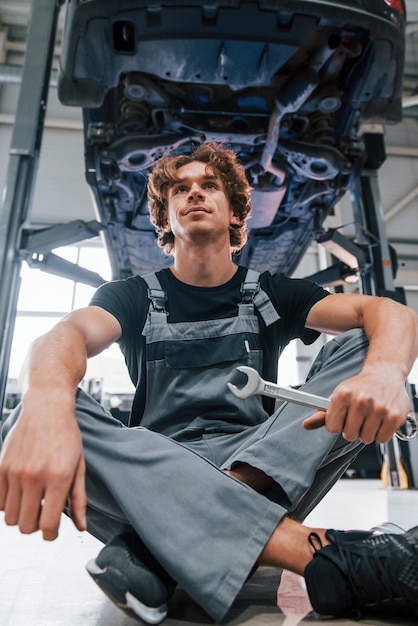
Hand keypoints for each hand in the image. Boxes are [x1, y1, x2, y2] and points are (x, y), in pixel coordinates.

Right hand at [0, 391, 86, 539]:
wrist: (47, 408)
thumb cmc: (67, 436)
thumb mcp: (79, 466)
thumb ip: (79, 499)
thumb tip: (81, 527)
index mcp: (58, 477)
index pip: (47, 526)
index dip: (50, 536)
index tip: (52, 532)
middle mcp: (34, 476)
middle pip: (26, 526)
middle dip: (36, 527)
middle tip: (43, 515)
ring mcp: (15, 472)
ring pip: (10, 518)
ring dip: (21, 516)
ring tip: (33, 502)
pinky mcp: (1, 467)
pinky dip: (8, 504)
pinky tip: (21, 494)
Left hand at [303, 369, 410, 443]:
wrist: (384, 374)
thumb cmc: (359, 388)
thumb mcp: (338, 396)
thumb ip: (322, 414)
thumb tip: (306, 425)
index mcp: (343, 395)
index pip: (332, 427)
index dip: (337, 425)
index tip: (342, 418)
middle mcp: (361, 400)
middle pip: (349, 435)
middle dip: (353, 429)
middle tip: (358, 417)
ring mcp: (378, 408)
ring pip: (366, 439)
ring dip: (368, 432)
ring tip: (370, 417)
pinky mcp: (394, 416)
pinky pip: (382, 439)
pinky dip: (381, 434)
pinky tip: (380, 420)